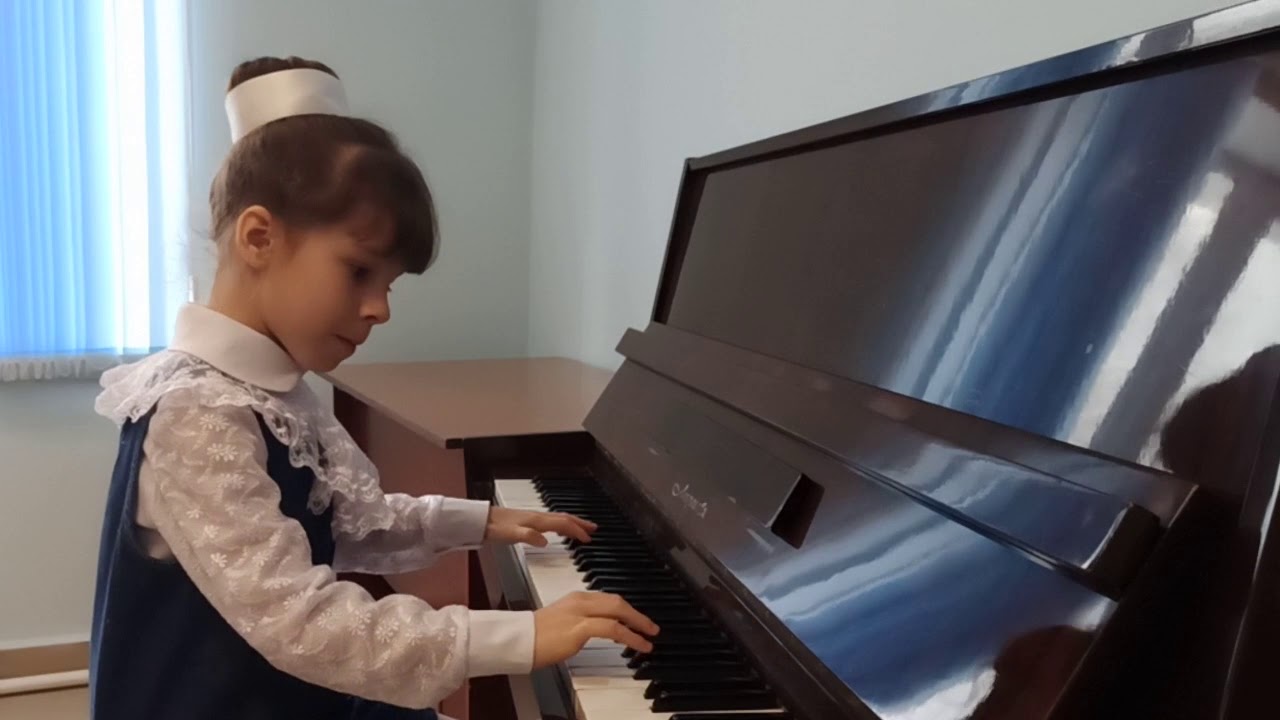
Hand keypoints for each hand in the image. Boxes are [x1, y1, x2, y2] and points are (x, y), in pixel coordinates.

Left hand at [485, 506, 597, 546]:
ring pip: (558, 519)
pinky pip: (550, 521)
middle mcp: (537, 517)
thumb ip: (529, 537)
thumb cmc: (494, 528)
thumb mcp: (511, 535)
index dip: (577, 531)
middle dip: (580, 523)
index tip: (588, 539)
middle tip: (594, 528)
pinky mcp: (527, 521)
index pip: (562, 524)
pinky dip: (560, 525)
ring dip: (572, 523)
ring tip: (582, 528)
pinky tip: (558, 530)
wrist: (479, 521)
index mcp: (536, 521)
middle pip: (564, 518)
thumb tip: (545, 542)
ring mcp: (532, 518)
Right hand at [533, 591, 659, 667]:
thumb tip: (600, 631)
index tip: (637, 620)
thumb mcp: (563, 623)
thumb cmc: (536, 636)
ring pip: (618, 610)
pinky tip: (639, 643)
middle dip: (636, 614)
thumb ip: (582, 624)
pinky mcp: (581, 627)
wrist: (519, 640)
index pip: (608, 599)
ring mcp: (581, 612)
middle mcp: (581, 601)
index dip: (626, 610)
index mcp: (577, 598)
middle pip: (617, 601)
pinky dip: (630, 635)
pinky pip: (613, 628)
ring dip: (638, 623)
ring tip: (650, 634)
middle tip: (650, 626)